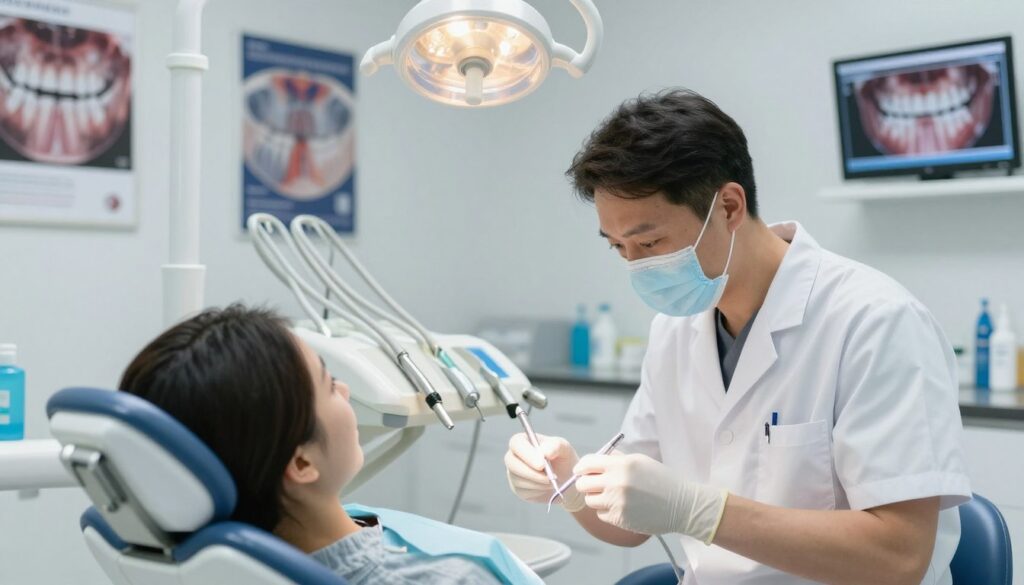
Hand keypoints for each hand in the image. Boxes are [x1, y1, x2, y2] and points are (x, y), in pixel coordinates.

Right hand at [505, 433, 585, 511]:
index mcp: (524, 441)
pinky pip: (523, 491)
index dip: (527, 454)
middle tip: (550, 478)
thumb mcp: (564, 448)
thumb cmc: (563, 458)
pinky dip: (538, 491)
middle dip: (531, 472)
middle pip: (511, 463)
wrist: (566, 479)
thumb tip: (544, 452)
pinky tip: (546, 487)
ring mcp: (513, 473)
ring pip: (518, 479)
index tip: (542, 465)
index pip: (516, 443)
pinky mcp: (517, 488)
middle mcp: (514, 455)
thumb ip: (555, 446)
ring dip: (538, 483)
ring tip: (552, 481)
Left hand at [574, 452, 727, 542]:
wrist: (682, 505)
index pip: (587, 463)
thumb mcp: (640, 461)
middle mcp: (616, 482)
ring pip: (589, 500)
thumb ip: (616, 459)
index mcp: (621, 464)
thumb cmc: (662, 481)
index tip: (581, 471)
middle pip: (582, 484)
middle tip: (594, 485)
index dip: (581, 467)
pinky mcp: (619, 519)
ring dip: (597, 498)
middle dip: (586, 484)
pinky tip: (621, 507)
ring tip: (612, 496)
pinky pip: (600, 514)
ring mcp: (616, 502)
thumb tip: (594, 461)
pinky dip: (607, 511)